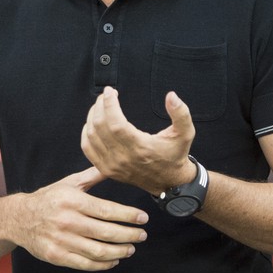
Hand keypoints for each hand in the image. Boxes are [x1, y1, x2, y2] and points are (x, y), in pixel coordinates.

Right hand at [13, 166, 147, 270]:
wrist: (19, 218)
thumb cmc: (48, 198)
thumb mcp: (69, 183)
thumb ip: (92, 176)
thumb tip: (112, 164)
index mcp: (73, 201)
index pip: (107, 210)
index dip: (128, 216)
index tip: (143, 218)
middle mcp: (68, 221)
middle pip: (106, 232)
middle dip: (129, 235)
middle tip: (142, 235)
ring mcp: (62, 240)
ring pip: (99, 251)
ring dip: (119, 251)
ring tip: (130, 248)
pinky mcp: (58, 256)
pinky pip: (86, 263)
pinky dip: (103, 264)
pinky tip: (113, 259)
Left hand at [81, 87, 195, 195]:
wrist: (169, 181)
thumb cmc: (175, 154)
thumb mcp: (185, 133)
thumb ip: (181, 113)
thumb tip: (171, 96)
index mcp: (140, 148)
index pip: (115, 123)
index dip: (109, 104)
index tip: (111, 91)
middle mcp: (123, 158)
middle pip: (100, 127)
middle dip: (100, 106)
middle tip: (106, 95)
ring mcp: (112, 165)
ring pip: (91, 136)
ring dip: (92, 116)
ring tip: (100, 105)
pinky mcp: (107, 169)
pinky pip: (88, 149)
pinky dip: (86, 133)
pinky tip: (92, 122)